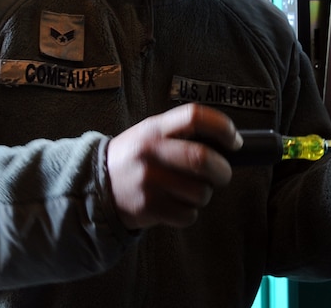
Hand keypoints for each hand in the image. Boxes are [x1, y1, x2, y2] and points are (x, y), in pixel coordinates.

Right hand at [107, 104, 241, 230]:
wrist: (96, 184)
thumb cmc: (135, 156)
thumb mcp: (151, 133)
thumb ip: (182, 134)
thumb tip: (227, 145)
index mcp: (155, 128)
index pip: (195, 116)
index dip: (222, 127)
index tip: (234, 141)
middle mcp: (151, 151)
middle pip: (202, 159)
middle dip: (222, 170)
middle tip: (223, 174)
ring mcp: (149, 181)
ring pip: (200, 192)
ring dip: (204, 194)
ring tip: (189, 190)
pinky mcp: (148, 207)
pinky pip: (188, 214)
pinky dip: (189, 212)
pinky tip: (175, 204)